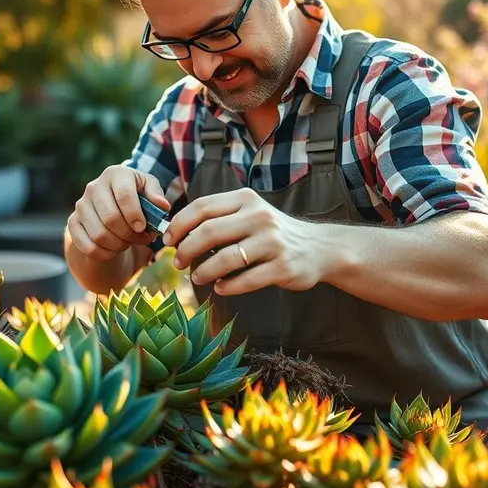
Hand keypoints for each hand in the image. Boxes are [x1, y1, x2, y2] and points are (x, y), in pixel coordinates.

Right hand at [66, 165, 168, 260]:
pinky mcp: (73, 222)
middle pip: (111, 218)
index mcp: (115, 174)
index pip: (124, 195)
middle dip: (130, 234)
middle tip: (141, 238)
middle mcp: (94, 187)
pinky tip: (114, 250)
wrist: (111, 205)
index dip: (135, 215)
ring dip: (119, 245)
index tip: (143, 227)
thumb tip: (162, 206)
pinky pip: (88, 247)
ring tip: (129, 243)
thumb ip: (156, 194)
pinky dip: (105, 254)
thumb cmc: (135, 195)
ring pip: (100, 235)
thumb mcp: (148, 189)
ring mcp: (81, 205)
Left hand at [164, 188, 326, 295]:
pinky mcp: (283, 267)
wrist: (320, 248)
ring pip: (225, 258)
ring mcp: (273, 242)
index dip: (179, 224)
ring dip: (203, 271)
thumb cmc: (272, 232)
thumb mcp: (249, 213)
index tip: (167, 240)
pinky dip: (227, 286)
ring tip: (196, 277)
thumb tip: (175, 233)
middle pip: (209, 232)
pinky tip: (219, 287)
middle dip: (186, 249)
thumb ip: (218, 218)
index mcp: (246, 199)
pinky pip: (245, 280)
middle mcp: (259, 217)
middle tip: (177, 262)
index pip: (202, 206)